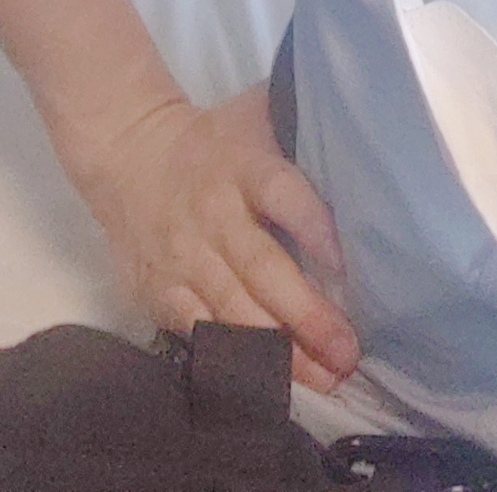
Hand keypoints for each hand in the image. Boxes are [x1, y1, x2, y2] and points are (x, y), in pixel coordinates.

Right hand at [76, 82, 360, 390]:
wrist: (129, 153)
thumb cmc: (215, 139)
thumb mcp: (256, 114)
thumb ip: (303, 126)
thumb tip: (367, 131)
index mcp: (243, 166)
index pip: (282, 194)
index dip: (314, 227)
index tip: (347, 266)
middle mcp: (215, 215)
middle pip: (262, 268)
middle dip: (306, 315)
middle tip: (348, 350)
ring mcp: (185, 258)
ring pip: (233, 310)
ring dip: (279, 351)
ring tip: (324, 378)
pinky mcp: (161, 292)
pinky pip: (200, 332)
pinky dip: (233, 359)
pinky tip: (267, 383)